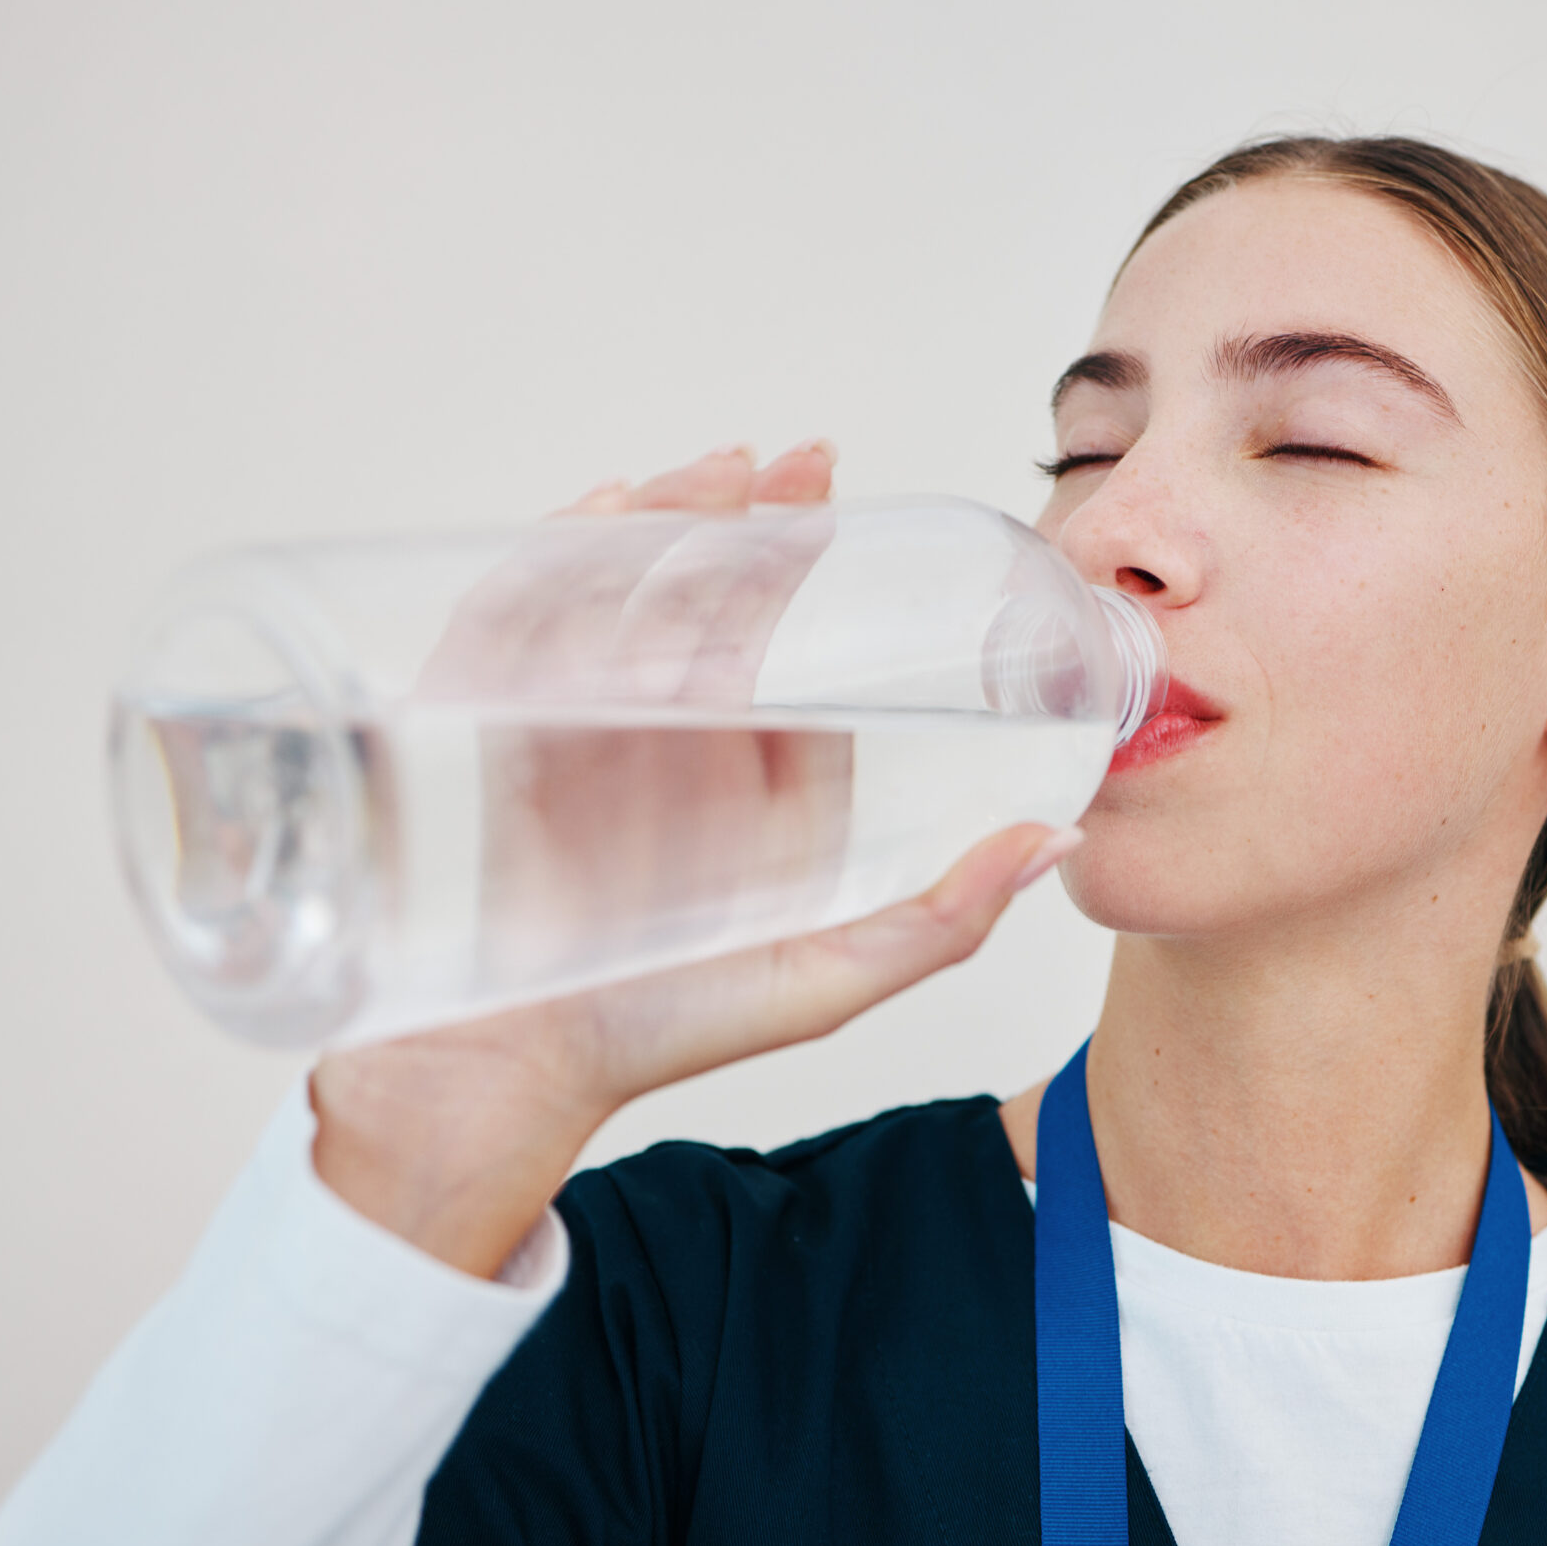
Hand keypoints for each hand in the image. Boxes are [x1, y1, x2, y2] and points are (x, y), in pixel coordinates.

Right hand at [312, 443, 1082, 1276]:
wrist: (503, 1084)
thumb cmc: (662, 1036)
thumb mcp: (825, 979)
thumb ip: (941, 922)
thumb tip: (1058, 842)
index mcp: (740, 774)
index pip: (771, 636)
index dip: (795, 555)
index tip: (826, 489)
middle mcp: (660, 738)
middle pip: (697, 594)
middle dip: (737, 515)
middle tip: (783, 461)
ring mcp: (572, 726)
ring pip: (614, 591)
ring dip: (657, 521)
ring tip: (706, 474)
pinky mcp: (488, 733)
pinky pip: (516, 625)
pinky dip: (547, 562)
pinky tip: (592, 517)